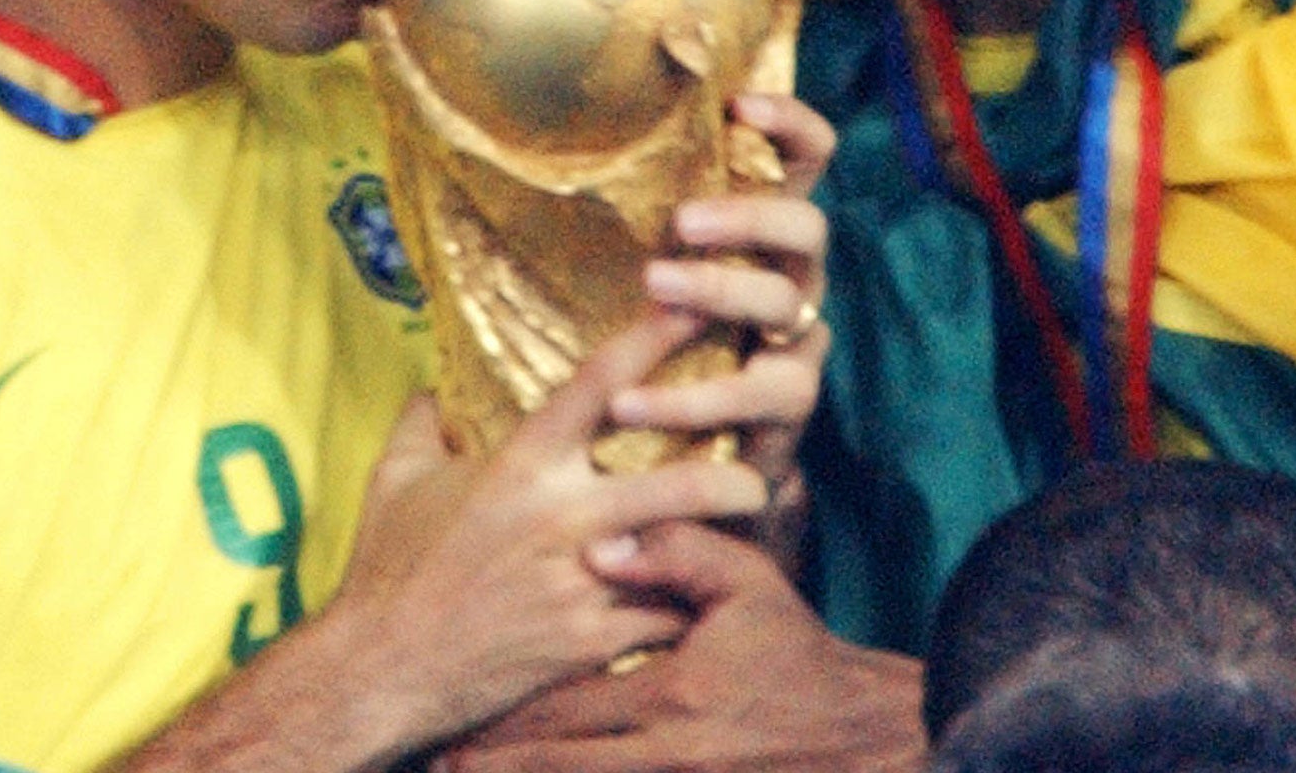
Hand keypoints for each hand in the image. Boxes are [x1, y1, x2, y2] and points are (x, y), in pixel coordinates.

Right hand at [159, 312, 771, 770]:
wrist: (378, 670)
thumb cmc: (386, 569)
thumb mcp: (394, 480)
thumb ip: (422, 423)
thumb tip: (431, 388)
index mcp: (521, 463)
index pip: (602, 382)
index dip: (659, 335)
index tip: (703, 302)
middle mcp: (560, 517)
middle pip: (675, 480)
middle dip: (731, 466)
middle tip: (765, 448)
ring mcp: (580, 583)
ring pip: (684, 554)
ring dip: (729, 537)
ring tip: (760, 518)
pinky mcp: (587, 643)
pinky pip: (664, 621)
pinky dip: (694, 605)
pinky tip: (722, 592)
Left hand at [446, 522, 928, 772]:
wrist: (861, 734)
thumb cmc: (796, 652)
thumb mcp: (748, 585)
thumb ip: (678, 552)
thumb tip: (602, 543)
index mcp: (671, 699)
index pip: (566, 714)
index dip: (503, 723)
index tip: (450, 720)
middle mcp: (665, 757)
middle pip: (557, 768)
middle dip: (493, 767)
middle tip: (434, 761)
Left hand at [614, 94, 832, 503]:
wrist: (680, 473)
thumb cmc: (648, 348)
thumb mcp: (636, 274)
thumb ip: (622, 221)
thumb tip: (539, 147)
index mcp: (762, 238)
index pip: (806, 160)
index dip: (791, 123)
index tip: (739, 104)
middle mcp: (792, 285)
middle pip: (807, 230)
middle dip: (750, 217)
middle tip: (682, 220)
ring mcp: (795, 351)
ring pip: (790, 308)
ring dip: (721, 291)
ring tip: (651, 288)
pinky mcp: (783, 420)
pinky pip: (759, 398)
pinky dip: (694, 399)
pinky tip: (630, 404)